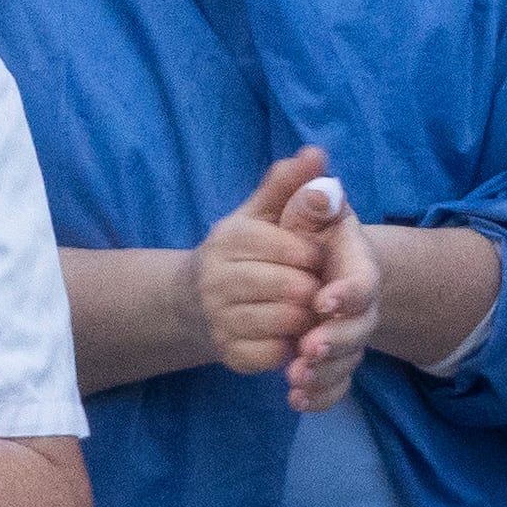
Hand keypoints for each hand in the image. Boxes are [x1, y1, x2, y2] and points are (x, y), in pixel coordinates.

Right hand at [197, 149, 372, 396]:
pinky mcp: (228, 353)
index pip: (296, 248)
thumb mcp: (260, 213)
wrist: (191, 302)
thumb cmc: (240, 252)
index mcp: (230, 237)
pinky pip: (275, 354)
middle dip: (313, 288)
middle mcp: (217, 278)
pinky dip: (289, 345)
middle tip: (312, 287)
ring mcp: (219, 318)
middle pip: (294, 287)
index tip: (312, 257)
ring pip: (288, 321)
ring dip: (305, 318)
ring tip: (302, 309)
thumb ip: (287, 184)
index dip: (314, 255)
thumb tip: (316, 152)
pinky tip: (286, 333)